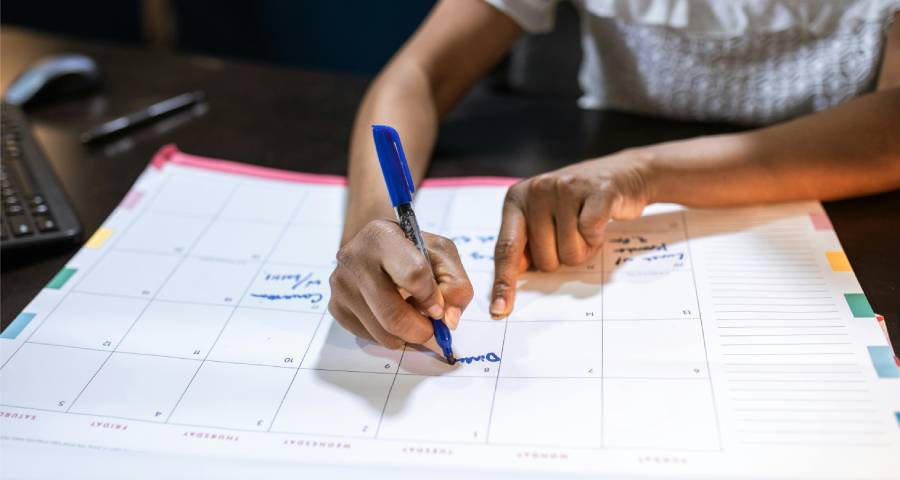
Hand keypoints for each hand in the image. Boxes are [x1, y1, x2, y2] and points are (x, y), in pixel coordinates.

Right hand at [329, 220, 473, 350]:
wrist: (374, 246)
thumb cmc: (411, 249)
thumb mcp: (441, 254)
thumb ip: (455, 285)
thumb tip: (449, 320)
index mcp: (381, 236)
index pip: (413, 275)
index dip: (432, 298)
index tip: (438, 306)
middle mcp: (354, 258)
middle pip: (393, 315)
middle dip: (421, 330)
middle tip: (432, 329)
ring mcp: (341, 285)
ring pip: (382, 333)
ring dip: (406, 335)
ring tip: (412, 316)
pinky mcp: (336, 307)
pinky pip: (370, 337)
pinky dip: (389, 335)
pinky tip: (392, 314)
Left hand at [490, 150, 652, 317]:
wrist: (622, 174)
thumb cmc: (577, 206)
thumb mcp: (543, 219)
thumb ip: (525, 244)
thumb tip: (510, 282)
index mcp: (516, 200)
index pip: (506, 249)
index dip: (504, 282)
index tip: (500, 310)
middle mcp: (536, 190)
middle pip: (545, 260)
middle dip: (563, 258)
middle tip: (574, 233)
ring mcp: (565, 188)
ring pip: (570, 252)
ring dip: (585, 249)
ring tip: (587, 227)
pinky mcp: (597, 190)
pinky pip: (591, 233)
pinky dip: (598, 238)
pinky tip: (600, 223)